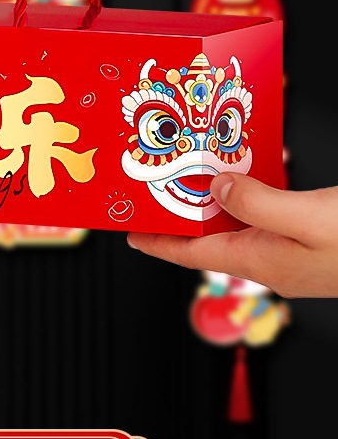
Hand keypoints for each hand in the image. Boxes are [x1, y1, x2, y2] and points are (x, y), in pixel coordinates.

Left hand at [127, 173, 337, 298]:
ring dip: (213, 201)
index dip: (159, 243)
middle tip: (155, 190)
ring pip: (237, 223)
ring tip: (188, 176)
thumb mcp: (308, 217)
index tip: (130, 234)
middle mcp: (272, 259)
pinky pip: (263, 215)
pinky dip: (246, 196)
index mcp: (263, 262)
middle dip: (182, 215)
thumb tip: (216, 187)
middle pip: (211, 238)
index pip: (194, 256)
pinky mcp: (309, 235)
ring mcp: (291, 249)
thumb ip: (256, 203)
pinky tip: (240, 175)